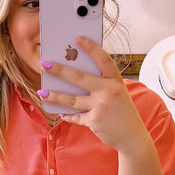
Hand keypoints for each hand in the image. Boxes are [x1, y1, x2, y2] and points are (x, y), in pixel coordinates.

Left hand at [39, 36, 150, 153]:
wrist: (132, 137)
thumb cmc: (122, 112)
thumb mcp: (118, 93)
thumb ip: (101, 85)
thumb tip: (73, 78)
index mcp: (116, 81)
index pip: (103, 59)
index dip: (91, 48)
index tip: (78, 38)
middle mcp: (109, 91)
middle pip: (79, 77)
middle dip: (59, 70)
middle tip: (44, 64)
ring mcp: (101, 106)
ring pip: (72, 99)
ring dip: (54, 95)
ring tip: (42, 92)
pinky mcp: (95, 120)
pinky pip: (76, 116)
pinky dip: (67, 115)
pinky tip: (60, 112)